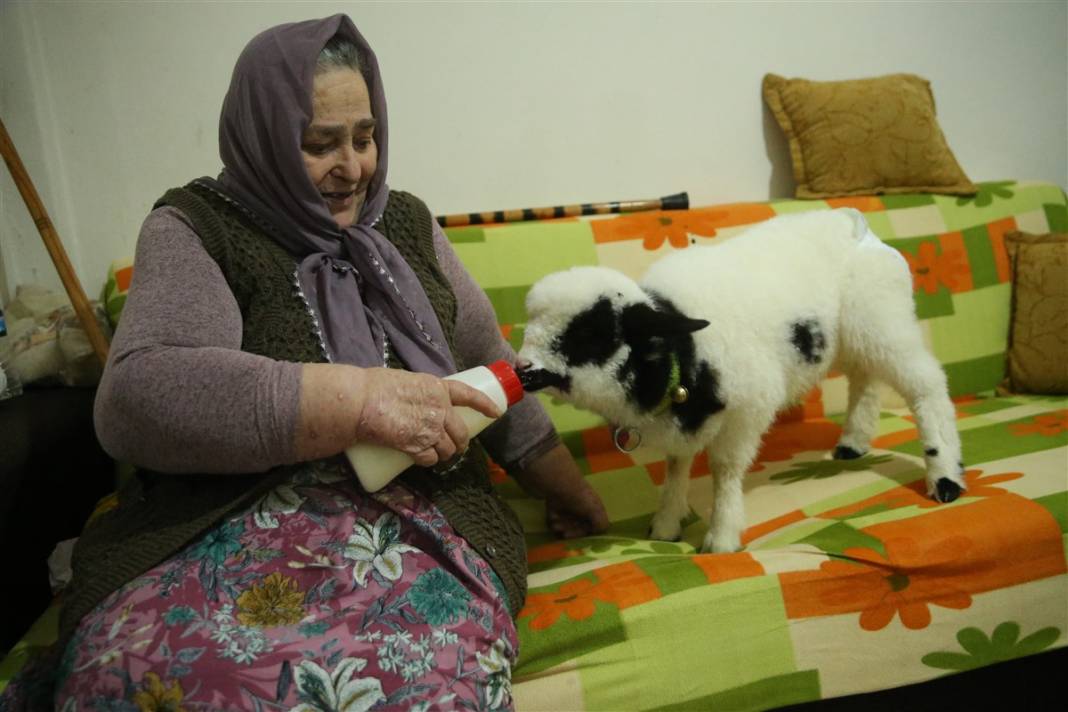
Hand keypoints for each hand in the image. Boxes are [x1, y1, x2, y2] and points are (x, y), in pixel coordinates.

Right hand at [293, 364, 499, 465]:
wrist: (360, 402)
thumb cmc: (374, 386)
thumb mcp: (405, 381)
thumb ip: (418, 393)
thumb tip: (417, 403)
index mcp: (438, 388)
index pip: (469, 396)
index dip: (485, 405)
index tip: (496, 413)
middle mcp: (440, 409)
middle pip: (460, 432)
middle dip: (461, 443)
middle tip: (456, 448)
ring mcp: (430, 430)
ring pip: (448, 449)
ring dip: (445, 455)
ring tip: (438, 455)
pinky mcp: (417, 447)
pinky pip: (431, 460)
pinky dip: (429, 462)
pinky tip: (423, 460)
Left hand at [514, 443, 609, 538]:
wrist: (551, 477)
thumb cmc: (574, 493)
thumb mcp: (592, 507)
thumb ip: (600, 522)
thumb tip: (600, 531)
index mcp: (593, 505)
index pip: (592, 524)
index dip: (583, 532)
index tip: (573, 534)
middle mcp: (581, 504)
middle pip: (578, 524)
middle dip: (570, 529)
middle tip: (561, 530)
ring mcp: (567, 502)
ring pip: (566, 521)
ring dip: (560, 525)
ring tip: (554, 523)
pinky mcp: (553, 500)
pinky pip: (554, 515)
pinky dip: (552, 518)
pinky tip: (550, 515)